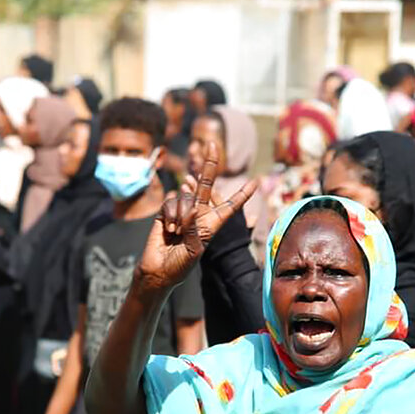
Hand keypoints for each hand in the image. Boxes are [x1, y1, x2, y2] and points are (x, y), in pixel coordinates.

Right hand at [137, 141, 257, 292]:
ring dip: (180, 215)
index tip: (256, 182)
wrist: (158, 270)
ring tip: (176, 232)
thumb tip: (192, 208)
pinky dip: (170, 215)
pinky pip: (171, 202)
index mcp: (212, 225)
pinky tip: (169, 229)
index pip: (230, 207)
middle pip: (206, 184)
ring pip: (185, 197)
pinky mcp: (165, 211)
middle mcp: (198, 214)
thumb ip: (195, 229)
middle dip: (209, 164)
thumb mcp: (195, 250)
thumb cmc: (181, 265)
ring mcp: (181, 211)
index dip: (242, 195)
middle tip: (212, 143)